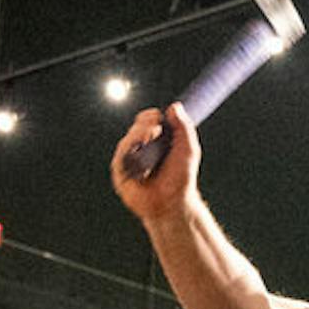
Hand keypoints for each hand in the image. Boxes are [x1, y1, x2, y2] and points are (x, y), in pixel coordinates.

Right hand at [110, 103, 200, 221]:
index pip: (145, 121)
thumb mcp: (188, 149)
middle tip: (156, 128)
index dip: (150, 116)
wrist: (173, 202)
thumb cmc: (181, 179)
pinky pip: (121, 156)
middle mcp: (140, 149)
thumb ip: (183, 127)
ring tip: (151, 137)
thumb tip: (174, 106)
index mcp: (154, 142)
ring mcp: (129, 161)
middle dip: (145, 124)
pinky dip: (130, 151)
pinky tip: (141, 153)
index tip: (159, 116)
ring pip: (127, 140)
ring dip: (138, 135)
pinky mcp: (120, 173)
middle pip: (135, 127)